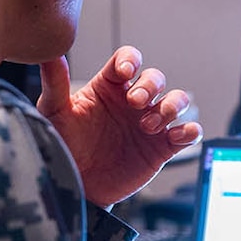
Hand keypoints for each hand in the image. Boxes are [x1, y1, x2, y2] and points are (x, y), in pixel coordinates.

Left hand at [37, 47, 202, 207]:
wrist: (76, 187)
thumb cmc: (64, 146)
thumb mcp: (55, 113)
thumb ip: (55, 83)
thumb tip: (50, 53)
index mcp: (108, 88)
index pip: (127, 60)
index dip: (131, 60)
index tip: (125, 71)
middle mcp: (132, 102)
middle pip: (155, 78)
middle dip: (151, 85)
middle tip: (136, 103)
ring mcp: (150, 124)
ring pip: (177, 100)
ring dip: (171, 106)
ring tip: (148, 126)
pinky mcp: (162, 147)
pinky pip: (189, 132)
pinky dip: (190, 131)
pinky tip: (175, 137)